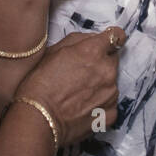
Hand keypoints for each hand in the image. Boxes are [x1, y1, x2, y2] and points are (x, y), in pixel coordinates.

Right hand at [14, 28, 123, 145]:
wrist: (38, 119)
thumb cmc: (39, 86)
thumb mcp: (52, 51)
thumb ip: (77, 40)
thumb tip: (91, 39)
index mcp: (93, 51)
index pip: (117, 36)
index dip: (111, 39)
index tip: (107, 44)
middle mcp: (107, 70)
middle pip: (112, 60)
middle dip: (100, 64)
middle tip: (80, 74)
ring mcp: (111, 93)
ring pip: (111, 83)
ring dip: (99, 85)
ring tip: (77, 93)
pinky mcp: (110, 113)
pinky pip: (109, 103)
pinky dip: (99, 104)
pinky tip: (82, 107)